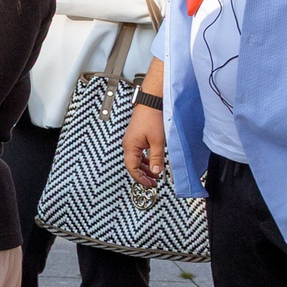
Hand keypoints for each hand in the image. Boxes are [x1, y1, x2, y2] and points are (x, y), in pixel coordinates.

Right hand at [123, 58, 166, 185]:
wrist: (151, 103)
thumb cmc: (152, 118)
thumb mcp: (157, 141)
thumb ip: (156, 158)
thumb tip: (157, 172)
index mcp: (130, 146)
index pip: (132, 168)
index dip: (141, 178)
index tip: (150, 184)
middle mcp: (128, 145)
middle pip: (133, 165)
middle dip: (144, 175)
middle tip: (154, 182)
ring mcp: (132, 141)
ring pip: (136, 160)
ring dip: (146, 168)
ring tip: (156, 174)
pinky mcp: (137, 138)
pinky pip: (139, 153)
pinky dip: (146, 160)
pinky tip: (154, 162)